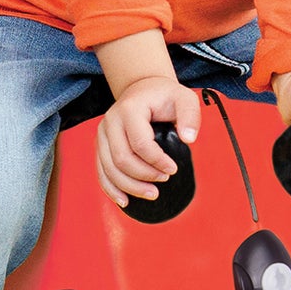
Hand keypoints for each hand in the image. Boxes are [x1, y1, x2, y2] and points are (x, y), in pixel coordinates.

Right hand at [95, 74, 202, 207]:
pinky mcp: (100, 144)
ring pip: (109, 168)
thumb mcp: (184, 98)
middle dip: (143, 176)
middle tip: (164, 180)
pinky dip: (111, 188)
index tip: (173, 169)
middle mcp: (110, 121)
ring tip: (152, 194)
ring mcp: (102, 134)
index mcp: (129, 110)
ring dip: (129, 186)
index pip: (140, 143)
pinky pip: (101, 170)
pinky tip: (124, 200)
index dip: (157, 161)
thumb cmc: (164, 96)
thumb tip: (188, 139)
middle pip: (121, 159)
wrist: (142, 89)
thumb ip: (190, 116)